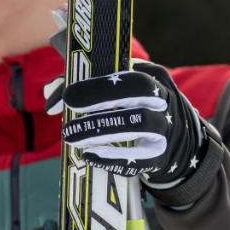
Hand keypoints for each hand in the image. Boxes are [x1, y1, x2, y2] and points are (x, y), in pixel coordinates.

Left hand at [57, 62, 207, 187]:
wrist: (178, 145)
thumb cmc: (137, 110)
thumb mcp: (123, 91)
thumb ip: (87, 86)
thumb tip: (51, 93)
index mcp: (152, 76)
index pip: (126, 71)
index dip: (95, 83)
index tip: (67, 95)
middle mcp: (163, 99)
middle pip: (139, 90)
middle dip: (100, 98)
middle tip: (68, 110)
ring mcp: (166, 127)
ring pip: (140, 123)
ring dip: (101, 129)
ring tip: (71, 137)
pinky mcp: (162, 156)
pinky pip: (141, 158)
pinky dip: (113, 158)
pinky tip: (90, 155)